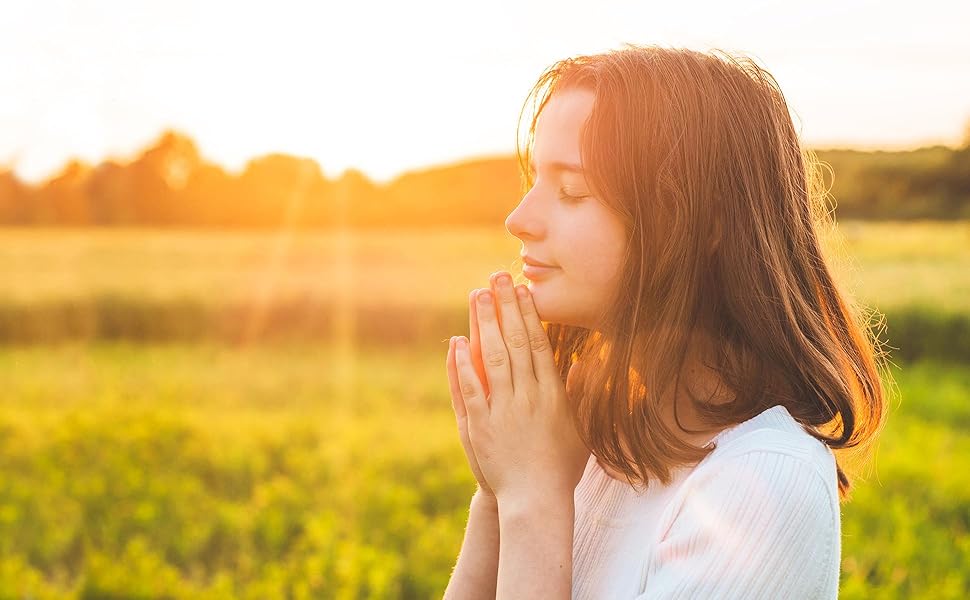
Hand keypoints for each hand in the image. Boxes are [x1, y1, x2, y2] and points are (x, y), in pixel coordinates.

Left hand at [452, 271, 589, 505]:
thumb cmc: (561, 468)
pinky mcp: (480, 425)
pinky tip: (457, 341)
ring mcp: (502, 410)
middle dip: (505, 306)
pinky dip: (462, 364)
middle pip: (514, 342)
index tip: (522, 290)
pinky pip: (470, 388)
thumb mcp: (581, 429)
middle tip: (497, 276)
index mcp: (551, 395)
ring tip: (477, 294)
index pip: (538, 345)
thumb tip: (580, 364)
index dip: (529, 314)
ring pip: (491, 358)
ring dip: (483, 323)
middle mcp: (526, 396)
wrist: (535, 500)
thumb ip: (580, 395)